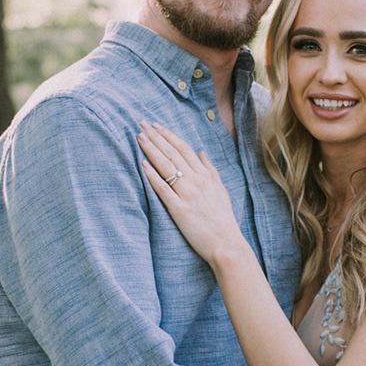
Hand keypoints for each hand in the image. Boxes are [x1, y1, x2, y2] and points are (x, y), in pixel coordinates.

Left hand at [138, 122, 243, 265]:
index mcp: (205, 175)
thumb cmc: (223, 218)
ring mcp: (187, 194)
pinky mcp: (179, 210)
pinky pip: (163, 189)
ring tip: (139, 137)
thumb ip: (210, 169)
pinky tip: (143, 164)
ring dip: (151, 150)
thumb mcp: (220, 189)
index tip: (155, 125)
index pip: (184, 148)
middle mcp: (196, 181)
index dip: (168, 135)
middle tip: (141, 123)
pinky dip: (152, 176)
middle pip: (172, 153)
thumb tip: (201, 152)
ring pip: (166, 166)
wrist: (226, 243)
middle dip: (156, 136)